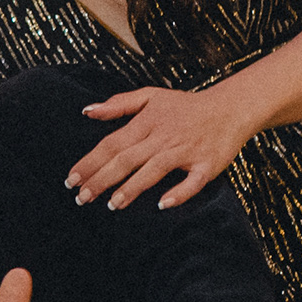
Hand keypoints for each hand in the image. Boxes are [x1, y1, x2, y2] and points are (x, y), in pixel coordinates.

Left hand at [69, 84, 252, 209]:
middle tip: (81, 198)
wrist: (230, 108)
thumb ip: (119, 104)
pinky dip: (179, 193)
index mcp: (147, 122)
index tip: (71, 179)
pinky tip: (162, 204)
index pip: (112, 144)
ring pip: (155, 170)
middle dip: (102, 179)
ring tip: (112, 204)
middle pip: (127, 159)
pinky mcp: (207, 165)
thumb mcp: (151, 96)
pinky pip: (193, 182)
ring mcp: (186, 151)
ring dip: (133, 188)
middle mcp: (164, 137)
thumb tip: (88, 111)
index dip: (90, 162)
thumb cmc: (186, 106)